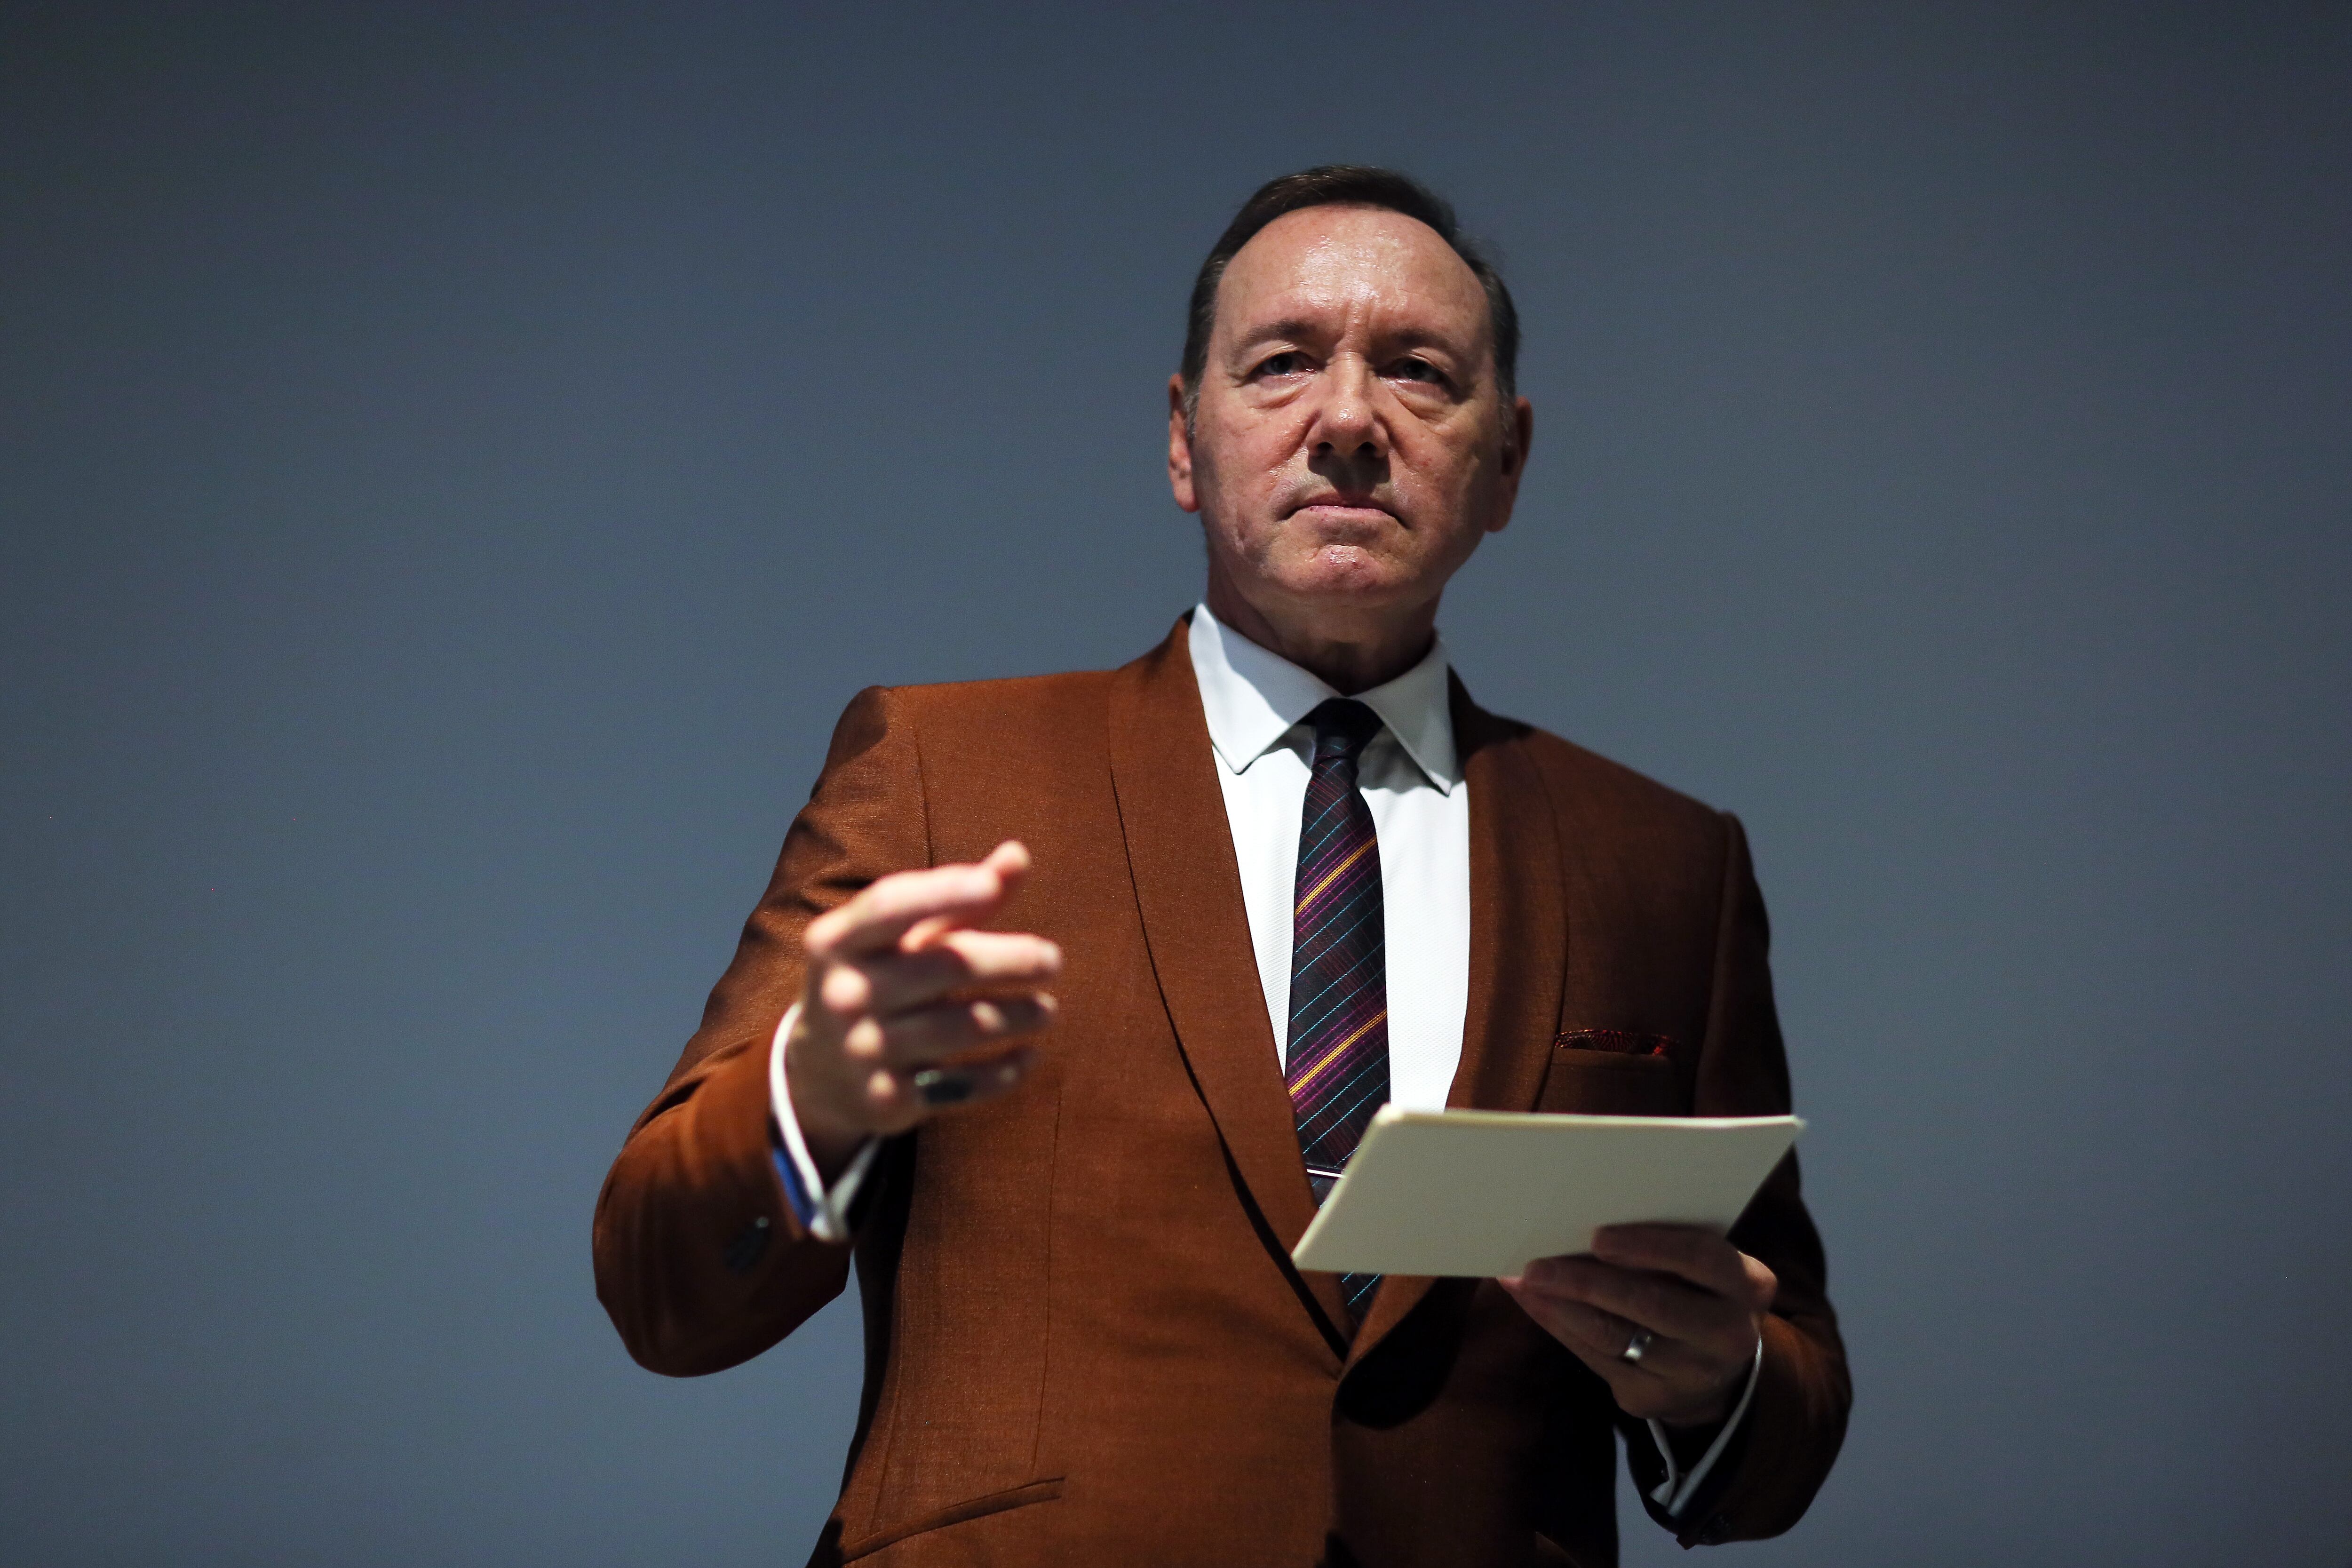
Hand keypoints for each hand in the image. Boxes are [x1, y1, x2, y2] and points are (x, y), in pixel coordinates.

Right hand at [784, 841, 1060, 1178]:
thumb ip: (959, 897)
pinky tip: (1030, 1054)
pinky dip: (1004, 1070)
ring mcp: (861, 1048)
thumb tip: (1018, 854)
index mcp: (838, 940)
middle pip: (944, 967)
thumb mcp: (902, 937)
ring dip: (1017, 1016)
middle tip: (1054, 960)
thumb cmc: (879, 978)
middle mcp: (843, 993)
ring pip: (961, 1026)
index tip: (993, 884)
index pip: (890, 906)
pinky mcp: (885, 1098)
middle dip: (1009, 961)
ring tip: (1049, 1010)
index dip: (942, 891)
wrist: (818, 1071)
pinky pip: (962, 1083)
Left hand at [1499, 1224, 1773, 1427]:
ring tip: (1526, 1280)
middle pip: (1652, 1304)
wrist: (1713, 1368)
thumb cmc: (1695, 1291)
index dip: (1648, 1246)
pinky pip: (1597, 1360)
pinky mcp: (1656, 1398)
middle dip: (1587, 1281)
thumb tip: (1581, 1209)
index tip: (1598, 1237)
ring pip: (1617, 1336)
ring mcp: (1694, 1373)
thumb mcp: (1699, 1266)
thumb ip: (1660, 1242)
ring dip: (1562, 1306)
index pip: (1700, 1257)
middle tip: (1538, 1264)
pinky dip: (1560, 1328)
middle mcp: (1730, 1333)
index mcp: (1749, 1284)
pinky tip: (1535, 1304)